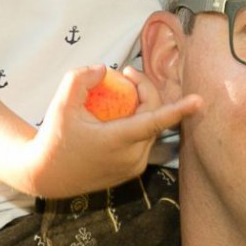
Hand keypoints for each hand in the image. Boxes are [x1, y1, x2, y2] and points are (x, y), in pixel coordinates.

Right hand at [21, 65, 201, 197]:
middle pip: (153, 114)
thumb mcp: (60, 105)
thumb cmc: (54, 139)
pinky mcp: (132, 171)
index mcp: (119, 141)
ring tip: (120, 92)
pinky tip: (121, 113)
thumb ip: (79, 80)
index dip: (179, 110)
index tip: (199, 101)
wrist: (46, 176)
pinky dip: (139, 122)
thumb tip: (104, 69)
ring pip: (151, 127)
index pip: (155, 121)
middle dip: (145, 89)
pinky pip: (145, 139)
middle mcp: (132, 156)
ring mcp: (134, 166)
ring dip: (142, 106)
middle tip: (125, 74)